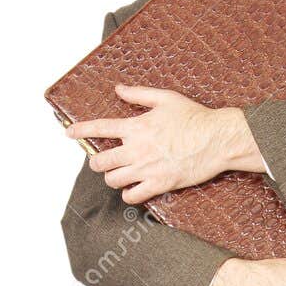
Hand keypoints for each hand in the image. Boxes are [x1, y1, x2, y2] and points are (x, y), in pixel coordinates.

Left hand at [64, 85, 260, 202]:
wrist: (217, 139)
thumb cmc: (195, 118)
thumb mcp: (166, 98)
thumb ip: (139, 94)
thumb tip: (118, 89)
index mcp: (136, 126)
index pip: (99, 128)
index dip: (80, 131)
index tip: (69, 133)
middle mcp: (137, 149)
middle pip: (100, 161)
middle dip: (96, 162)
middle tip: (101, 161)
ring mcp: (147, 169)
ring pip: (112, 180)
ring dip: (112, 178)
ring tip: (119, 174)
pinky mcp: (159, 184)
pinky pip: (132, 196)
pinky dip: (128, 194)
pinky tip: (132, 189)